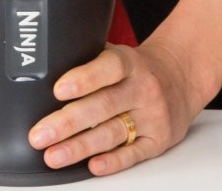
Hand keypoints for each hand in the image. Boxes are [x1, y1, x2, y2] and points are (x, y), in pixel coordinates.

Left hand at [28, 39, 211, 175]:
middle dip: (68, 122)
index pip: (109, 68)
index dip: (84, 78)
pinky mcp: (159, 138)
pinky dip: (114, 161)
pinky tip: (94, 165)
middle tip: (40, 134)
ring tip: (54, 155)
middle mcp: (143, 88)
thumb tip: (41, 72)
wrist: (181, 78)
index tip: (59, 90)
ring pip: (114, 132)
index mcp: (130, 63)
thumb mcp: (119, 55)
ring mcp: (153, 115)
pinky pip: (135, 152)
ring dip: (81, 147)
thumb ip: (88, 61)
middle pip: (104, 105)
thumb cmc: (138, 70)